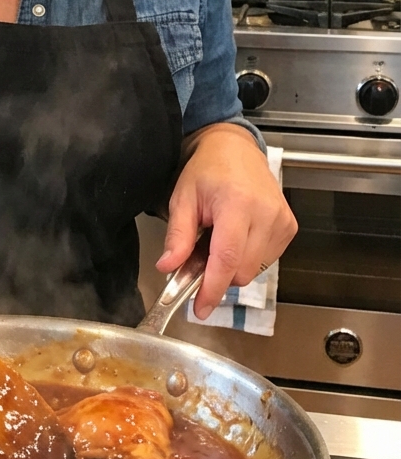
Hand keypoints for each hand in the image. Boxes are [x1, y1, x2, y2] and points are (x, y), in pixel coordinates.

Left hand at [156, 123, 296, 319]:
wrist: (236, 149)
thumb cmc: (206, 171)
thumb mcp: (182, 199)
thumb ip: (177, 236)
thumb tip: (168, 268)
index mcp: (237, 204)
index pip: (227, 258)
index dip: (213, 288)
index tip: (200, 309)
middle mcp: (266, 214)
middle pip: (242, 271)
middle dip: (218, 275)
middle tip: (199, 256)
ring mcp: (282, 221)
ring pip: (255, 270)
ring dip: (233, 266)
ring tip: (218, 239)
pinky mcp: (289, 227)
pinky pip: (266, 261)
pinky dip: (247, 258)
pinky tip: (237, 237)